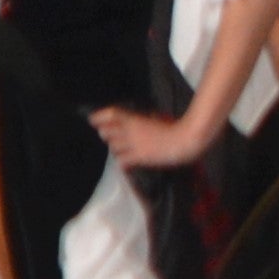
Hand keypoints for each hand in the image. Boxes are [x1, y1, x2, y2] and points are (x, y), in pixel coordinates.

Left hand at [92, 104, 209, 169]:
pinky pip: (122, 160)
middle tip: (110, 136)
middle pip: (106, 132)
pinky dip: (122, 162)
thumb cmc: (175, 128)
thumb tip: (134, 122)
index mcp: (135, 118)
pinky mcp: (140, 157)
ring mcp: (134, 144)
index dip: (99, 117)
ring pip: (113, 147)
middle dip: (106, 134)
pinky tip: (126, 164)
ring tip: (122, 150)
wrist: (186, 140)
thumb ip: (143, 121)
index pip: (111, 114)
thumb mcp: (156, 119)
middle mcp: (131, 130)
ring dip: (115, 148)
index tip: (92, 120)